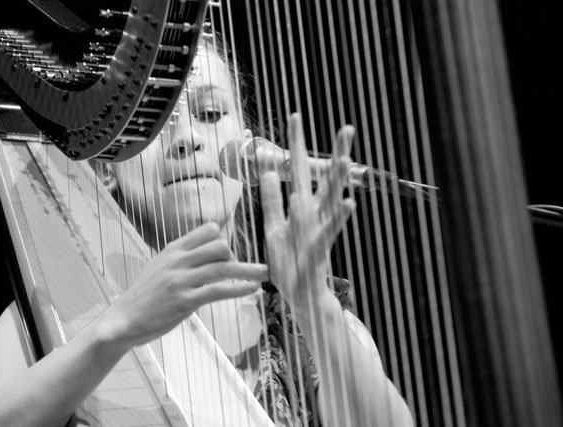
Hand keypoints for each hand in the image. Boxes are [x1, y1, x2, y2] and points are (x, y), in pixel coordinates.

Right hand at [96, 222, 267, 349]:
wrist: (122, 319)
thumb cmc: (144, 295)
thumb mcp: (159, 267)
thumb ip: (182, 258)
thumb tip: (207, 252)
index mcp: (173, 249)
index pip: (207, 230)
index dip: (222, 239)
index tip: (227, 254)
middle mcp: (178, 260)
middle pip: (219, 246)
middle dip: (233, 257)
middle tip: (238, 272)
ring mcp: (181, 280)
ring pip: (223, 267)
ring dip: (248, 270)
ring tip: (266, 273)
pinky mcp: (185, 302)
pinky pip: (218, 290)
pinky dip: (239, 288)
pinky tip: (252, 289)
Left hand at [260, 113, 355, 309]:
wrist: (299, 296)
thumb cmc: (288, 263)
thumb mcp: (274, 228)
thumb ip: (272, 201)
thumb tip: (268, 173)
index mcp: (300, 208)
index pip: (297, 171)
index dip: (294, 144)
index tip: (295, 116)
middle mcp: (313, 215)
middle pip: (323, 179)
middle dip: (335, 153)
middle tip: (347, 127)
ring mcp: (318, 231)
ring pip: (330, 201)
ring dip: (338, 180)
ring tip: (346, 158)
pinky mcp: (319, 250)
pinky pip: (328, 231)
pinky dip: (338, 217)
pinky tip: (348, 202)